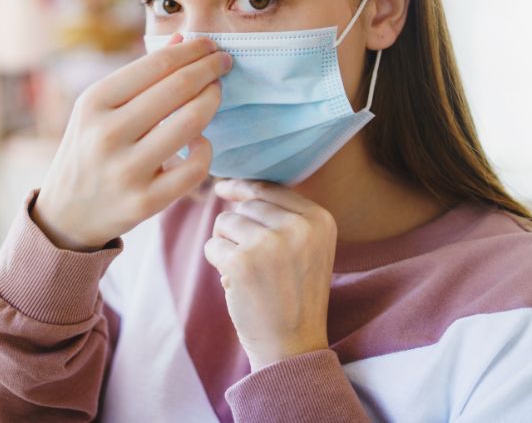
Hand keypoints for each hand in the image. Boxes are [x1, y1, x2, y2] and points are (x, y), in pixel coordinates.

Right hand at [32, 33, 232, 251]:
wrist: (66, 213)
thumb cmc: (89, 148)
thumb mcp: (98, 107)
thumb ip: (139, 75)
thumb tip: (183, 40)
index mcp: (93, 102)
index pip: (157, 64)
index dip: (192, 51)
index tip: (209, 46)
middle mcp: (107, 134)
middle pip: (178, 88)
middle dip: (209, 68)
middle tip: (224, 62)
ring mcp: (126, 170)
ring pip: (191, 123)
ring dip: (212, 100)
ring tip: (215, 92)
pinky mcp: (146, 201)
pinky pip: (194, 169)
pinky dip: (206, 149)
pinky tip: (201, 140)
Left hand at [204, 178, 336, 371]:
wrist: (292, 345)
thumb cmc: (293, 293)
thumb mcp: (307, 247)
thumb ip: (282, 215)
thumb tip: (233, 185)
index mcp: (319, 219)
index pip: (269, 188)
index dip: (243, 187)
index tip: (224, 188)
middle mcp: (298, 227)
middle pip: (245, 205)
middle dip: (237, 228)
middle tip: (252, 261)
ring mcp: (270, 243)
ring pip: (225, 222)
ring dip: (226, 245)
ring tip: (246, 271)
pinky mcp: (243, 262)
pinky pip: (212, 246)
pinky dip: (217, 263)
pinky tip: (236, 283)